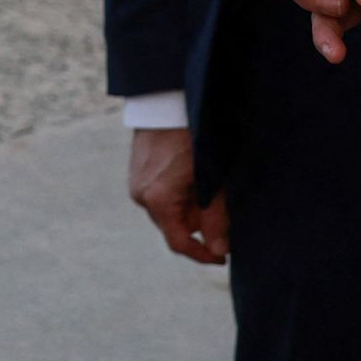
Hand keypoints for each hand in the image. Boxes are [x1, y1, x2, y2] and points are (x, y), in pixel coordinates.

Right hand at [125, 124, 227, 262]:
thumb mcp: (211, 181)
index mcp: (157, 200)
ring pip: (168, 211)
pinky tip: (193, 176)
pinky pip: (160, 196)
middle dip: (199, 224)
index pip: (179, 243)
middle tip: (223, 212)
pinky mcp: (138, 173)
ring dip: (190, 208)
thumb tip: (220, 250)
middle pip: (174, 226)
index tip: (223, 257)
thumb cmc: (193, 139)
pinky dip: (179, 194)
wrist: (167, 103)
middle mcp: (141, 196)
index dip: (203, 254)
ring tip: (209, 187)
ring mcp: (136, 184)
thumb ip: (216, 218)